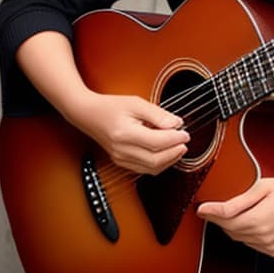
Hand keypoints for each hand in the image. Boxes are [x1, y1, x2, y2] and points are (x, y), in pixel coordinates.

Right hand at [70, 91, 189, 175]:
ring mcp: (120, 159)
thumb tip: (177, 124)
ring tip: (178, 147)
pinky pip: (145, 169)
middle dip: (174, 152)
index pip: (157, 142)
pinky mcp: (122, 162)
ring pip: (151, 168)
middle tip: (185, 141)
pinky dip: (159, 163)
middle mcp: (121, 150)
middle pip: (155, 160)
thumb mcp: (136, 103)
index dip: (175, 139)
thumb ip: (158, 114)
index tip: (185, 133)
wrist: (88, 114)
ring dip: (169, 160)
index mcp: (124, 134)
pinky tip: (166, 153)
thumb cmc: (111, 106)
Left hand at [196, 163, 273, 257]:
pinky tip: (256, 222)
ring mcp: (271, 248)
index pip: (224, 221)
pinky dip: (249, 235)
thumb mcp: (261, 188)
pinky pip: (253, 245)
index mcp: (257, 220)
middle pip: (230, 231)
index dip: (211, 214)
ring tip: (241, 211)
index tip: (200, 208)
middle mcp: (263, 238)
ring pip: (241, 239)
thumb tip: (209, 210)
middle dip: (222, 220)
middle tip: (217, 207)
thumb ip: (235, 203)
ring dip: (236, 227)